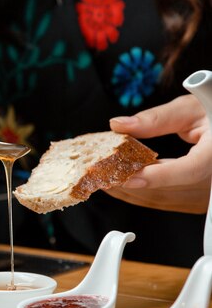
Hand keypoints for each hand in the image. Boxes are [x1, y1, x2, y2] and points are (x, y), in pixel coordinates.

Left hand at [107, 95, 211, 213]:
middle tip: (104, 177)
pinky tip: (127, 182)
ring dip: (136, 192)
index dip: (157, 176)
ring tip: (108, 180)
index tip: (129, 177)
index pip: (189, 170)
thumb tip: (119, 125)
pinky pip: (171, 198)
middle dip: (135, 186)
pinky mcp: (198, 191)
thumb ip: (156, 119)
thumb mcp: (189, 108)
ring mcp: (206, 186)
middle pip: (173, 190)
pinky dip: (146, 191)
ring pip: (170, 198)